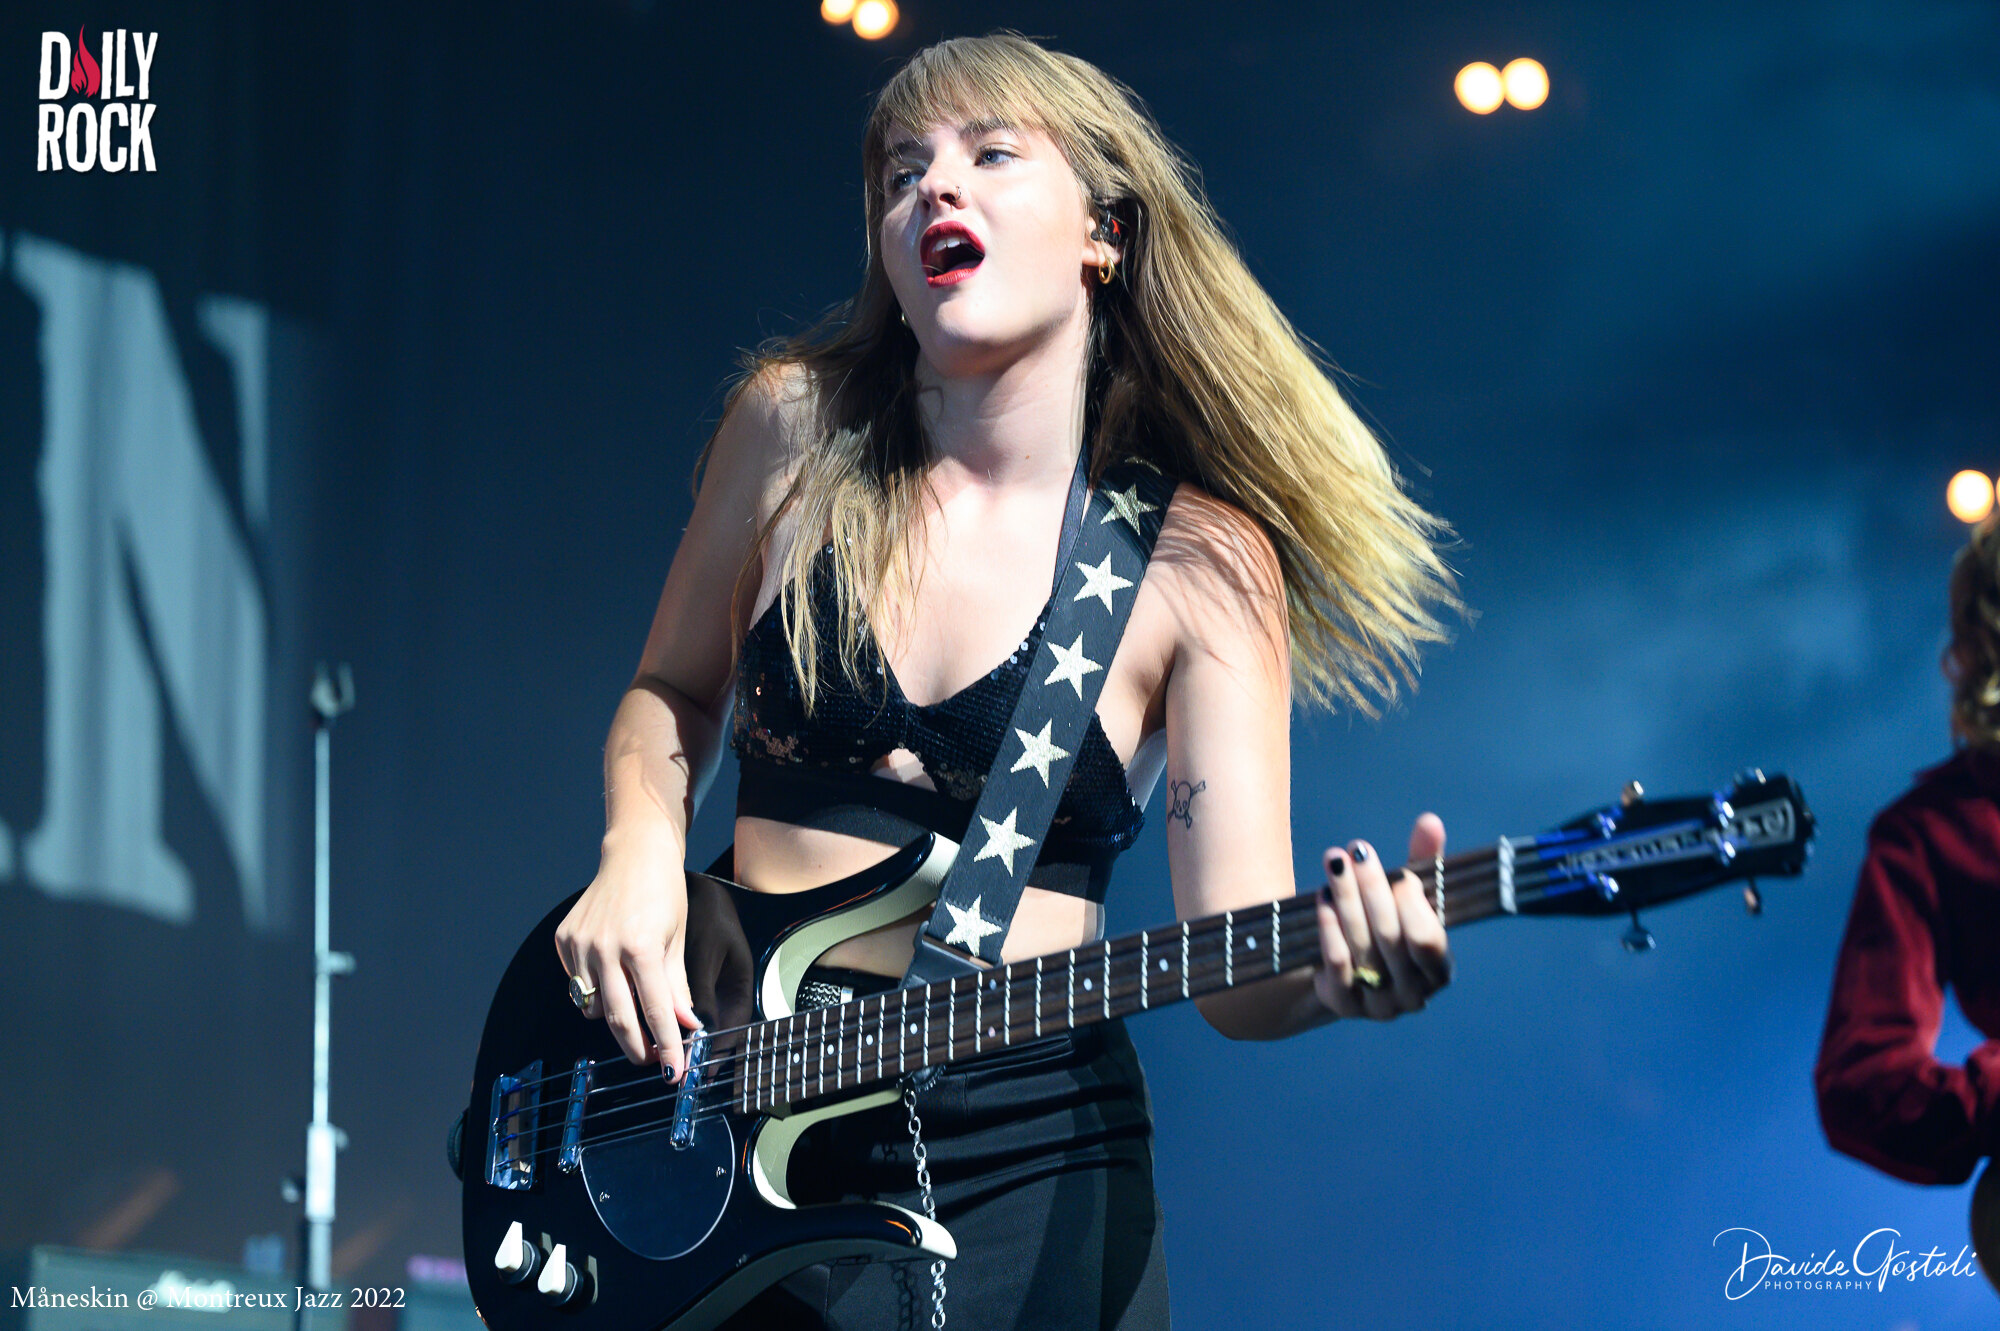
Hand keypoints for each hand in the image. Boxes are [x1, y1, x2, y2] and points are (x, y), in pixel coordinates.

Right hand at [555, 841, 702, 1077]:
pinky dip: (597, 988)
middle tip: (653, 1061)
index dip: (666, 1046)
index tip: (674, 1071)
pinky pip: (579, 984)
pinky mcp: (564, 940)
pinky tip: (612, 969)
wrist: (634, 853)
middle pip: (619, 1019)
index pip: (655, 1010)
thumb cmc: (664, 893)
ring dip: (617, 1014)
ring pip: (595, 1006)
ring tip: (636, 999)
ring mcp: (580, 944)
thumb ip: (677, 987)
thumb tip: (686, 1027)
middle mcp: (604, 948)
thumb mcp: (678, 939)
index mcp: (640, 947)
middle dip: (637, 1048)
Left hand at [1312, 812, 1451, 1019]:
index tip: (1399, 872)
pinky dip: (1329, 927)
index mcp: (1439, 971)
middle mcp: (1412, 995)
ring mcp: (1377, 1005)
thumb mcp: (1406, 899)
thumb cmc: (1387, 928)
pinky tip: (1321, 897)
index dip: (1412, 906)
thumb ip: (1422, 862)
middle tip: (1355, 850)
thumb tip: (1430, 822)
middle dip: (1372, 888)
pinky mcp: (1343, 1004)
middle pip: (1390, 938)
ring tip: (1333, 861)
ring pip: (1361, 946)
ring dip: (1346, 899)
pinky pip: (1336, 964)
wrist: (1342, 975)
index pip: (1427, 940)